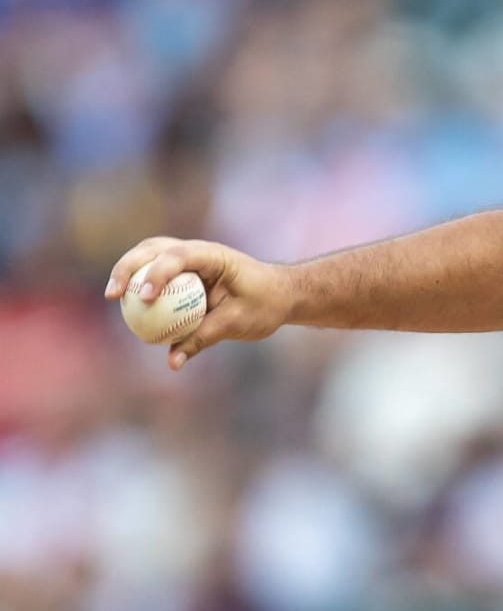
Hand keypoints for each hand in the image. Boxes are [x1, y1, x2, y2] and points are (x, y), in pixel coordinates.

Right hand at [106, 237, 292, 369]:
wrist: (282, 294)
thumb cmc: (265, 304)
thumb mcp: (237, 323)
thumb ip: (203, 338)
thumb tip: (172, 362)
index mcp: (214, 256)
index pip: (178, 256)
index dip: (157, 274)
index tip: (144, 298)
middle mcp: (198, 252)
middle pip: (153, 249)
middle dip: (128, 267)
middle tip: (113, 294)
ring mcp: (189, 259)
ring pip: (149, 256)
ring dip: (128, 271)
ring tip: (112, 296)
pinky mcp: (184, 272)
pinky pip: (156, 275)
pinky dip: (140, 286)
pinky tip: (127, 307)